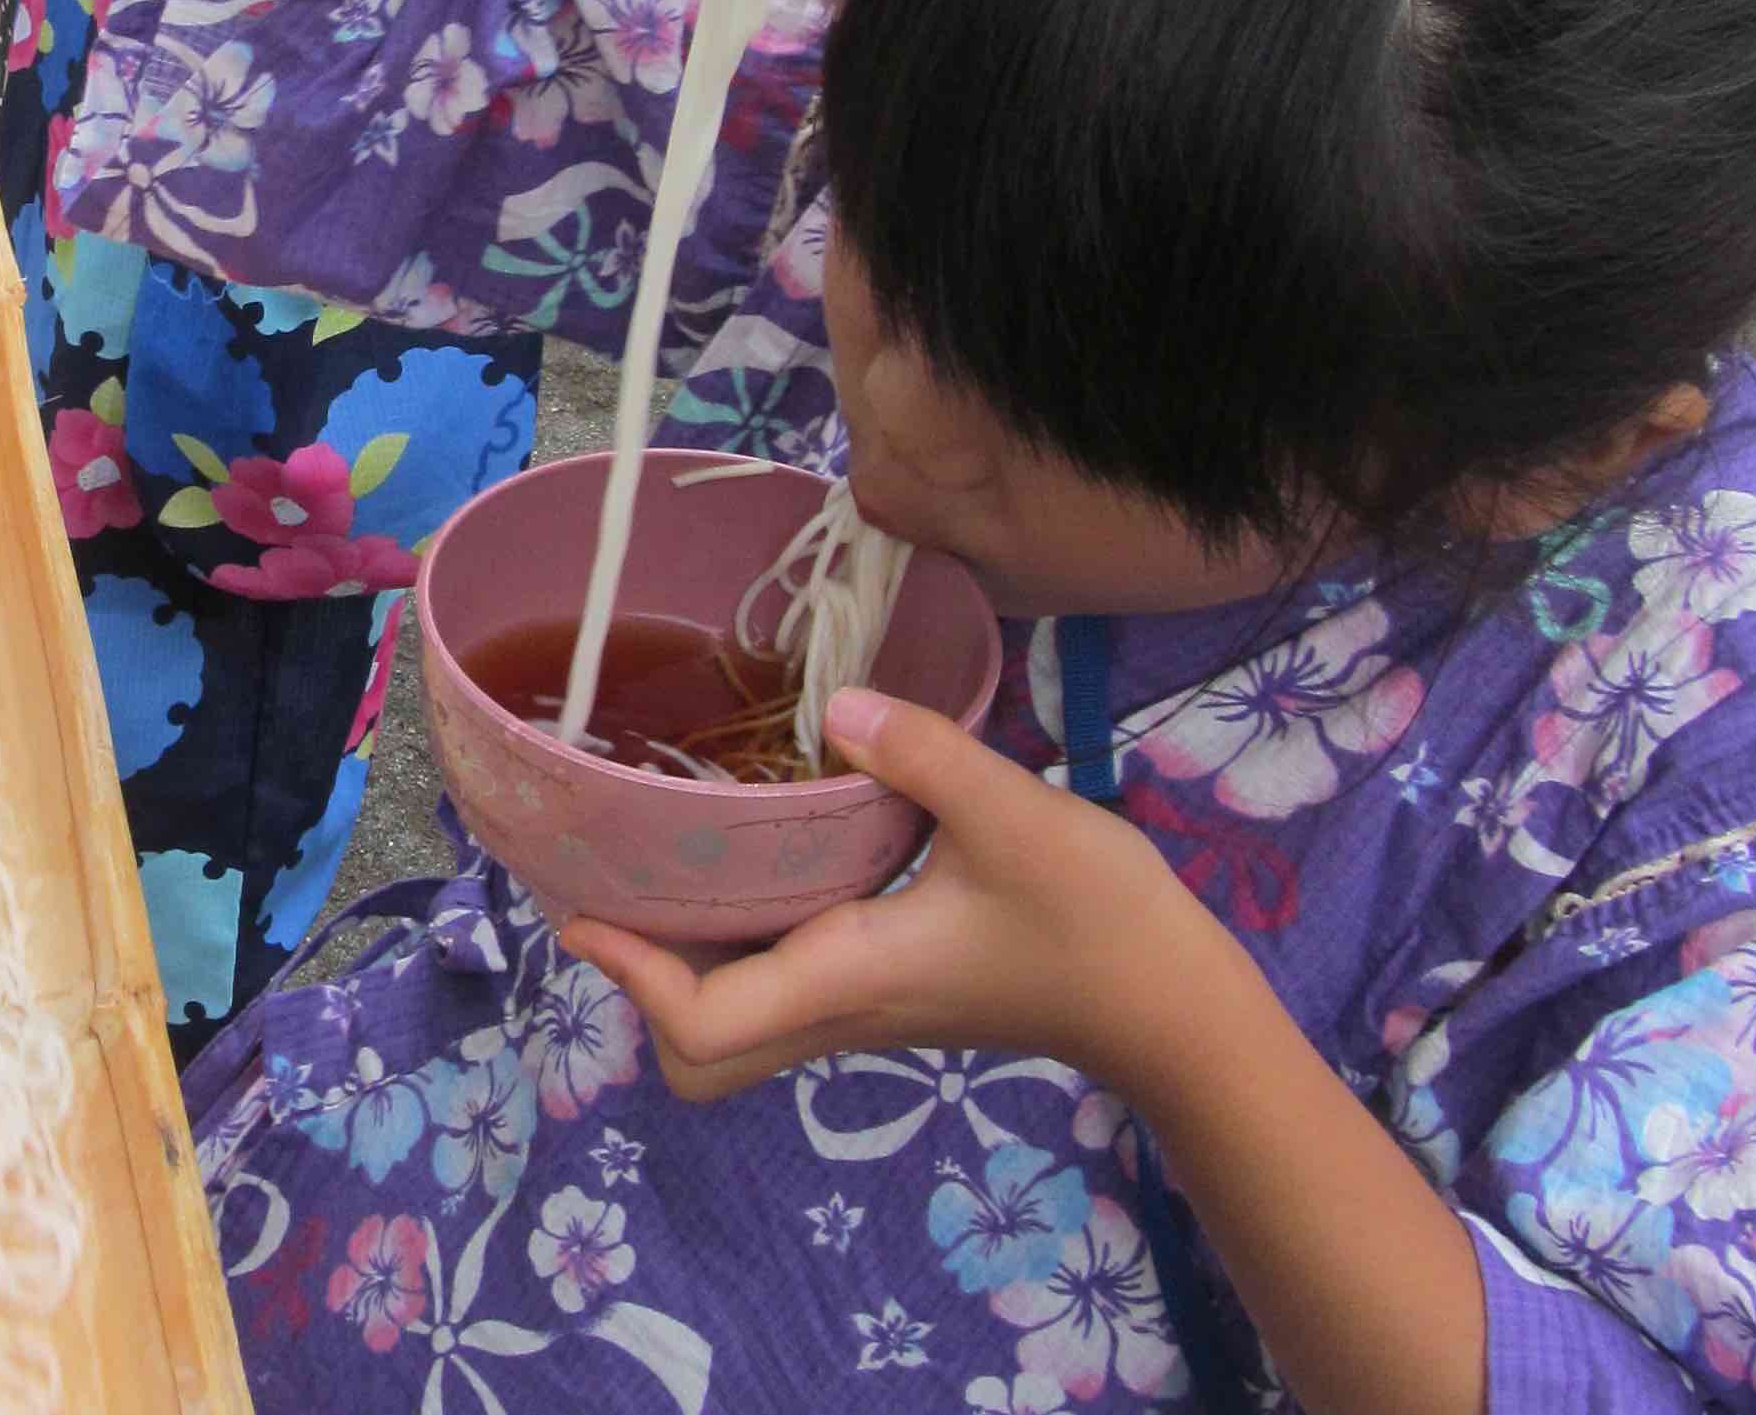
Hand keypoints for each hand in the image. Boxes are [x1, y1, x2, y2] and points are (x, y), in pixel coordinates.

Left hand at [562, 686, 1207, 1101]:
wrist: (1171, 1010)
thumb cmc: (1100, 922)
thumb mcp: (1017, 817)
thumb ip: (924, 753)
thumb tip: (834, 701)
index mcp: (849, 977)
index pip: (704, 1027)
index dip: (633, 978)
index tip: (584, 909)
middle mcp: (840, 1009)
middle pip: (701, 1054)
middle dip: (638, 985)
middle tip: (606, 887)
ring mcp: (862, 1008)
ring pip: (736, 1027)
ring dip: (682, 965)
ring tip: (650, 864)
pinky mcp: (885, 990)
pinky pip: (778, 989)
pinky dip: (736, 946)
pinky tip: (746, 860)